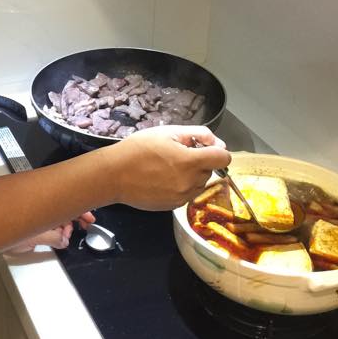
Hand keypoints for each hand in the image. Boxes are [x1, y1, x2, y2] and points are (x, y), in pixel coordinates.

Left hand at [5, 211, 95, 252]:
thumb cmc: (3, 228)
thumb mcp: (32, 237)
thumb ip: (51, 238)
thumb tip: (65, 240)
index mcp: (42, 205)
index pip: (65, 203)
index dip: (79, 209)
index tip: (89, 217)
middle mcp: (41, 206)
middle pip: (64, 207)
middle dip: (75, 217)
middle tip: (85, 225)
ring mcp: (37, 213)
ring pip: (58, 215)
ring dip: (66, 225)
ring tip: (66, 235)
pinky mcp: (33, 220)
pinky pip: (50, 221)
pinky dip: (58, 228)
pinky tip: (59, 235)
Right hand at [104, 124, 229, 210]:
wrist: (114, 175)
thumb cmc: (137, 149)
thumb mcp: (168, 132)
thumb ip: (198, 133)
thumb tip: (217, 143)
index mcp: (191, 162)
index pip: (223, 158)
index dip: (217, 150)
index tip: (204, 147)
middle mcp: (190, 183)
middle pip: (210, 170)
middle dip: (199, 161)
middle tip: (177, 154)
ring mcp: (182, 197)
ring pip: (200, 184)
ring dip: (191, 175)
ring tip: (168, 167)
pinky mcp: (173, 206)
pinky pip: (187, 195)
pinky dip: (181, 186)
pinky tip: (162, 179)